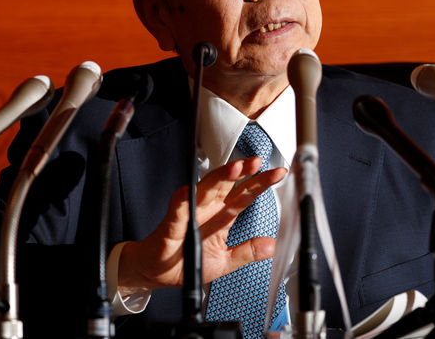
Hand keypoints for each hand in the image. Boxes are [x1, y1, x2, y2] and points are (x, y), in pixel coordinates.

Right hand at [117, 157, 285, 295]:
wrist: (157, 273)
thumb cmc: (187, 262)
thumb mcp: (224, 261)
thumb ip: (247, 252)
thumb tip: (272, 246)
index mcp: (222, 216)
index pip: (244, 196)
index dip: (260, 184)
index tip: (278, 173)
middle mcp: (207, 210)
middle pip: (227, 186)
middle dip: (242, 172)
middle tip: (256, 162)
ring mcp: (189, 215)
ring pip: (205, 191)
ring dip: (219, 179)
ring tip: (234, 168)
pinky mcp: (172, 227)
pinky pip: (177, 212)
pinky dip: (182, 202)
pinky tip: (189, 192)